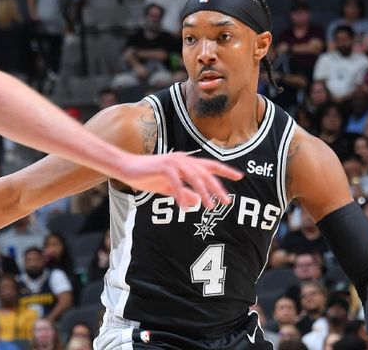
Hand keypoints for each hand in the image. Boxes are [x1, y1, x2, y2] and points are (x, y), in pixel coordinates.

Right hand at [118, 152, 241, 208]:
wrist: (126, 168)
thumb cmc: (147, 175)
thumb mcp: (168, 188)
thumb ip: (182, 193)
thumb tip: (196, 202)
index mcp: (186, 162)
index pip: (210, 165)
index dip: (225, 170)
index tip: (240, 177)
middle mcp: (183, 159)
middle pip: (206, 173)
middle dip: (218, 188)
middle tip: (227, 202)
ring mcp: (173, 162)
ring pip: (194, 177)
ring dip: (203, 192)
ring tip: (210, 206)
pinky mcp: (163, 167)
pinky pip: (176, 183)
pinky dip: (181, 195)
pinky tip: (183, 208)